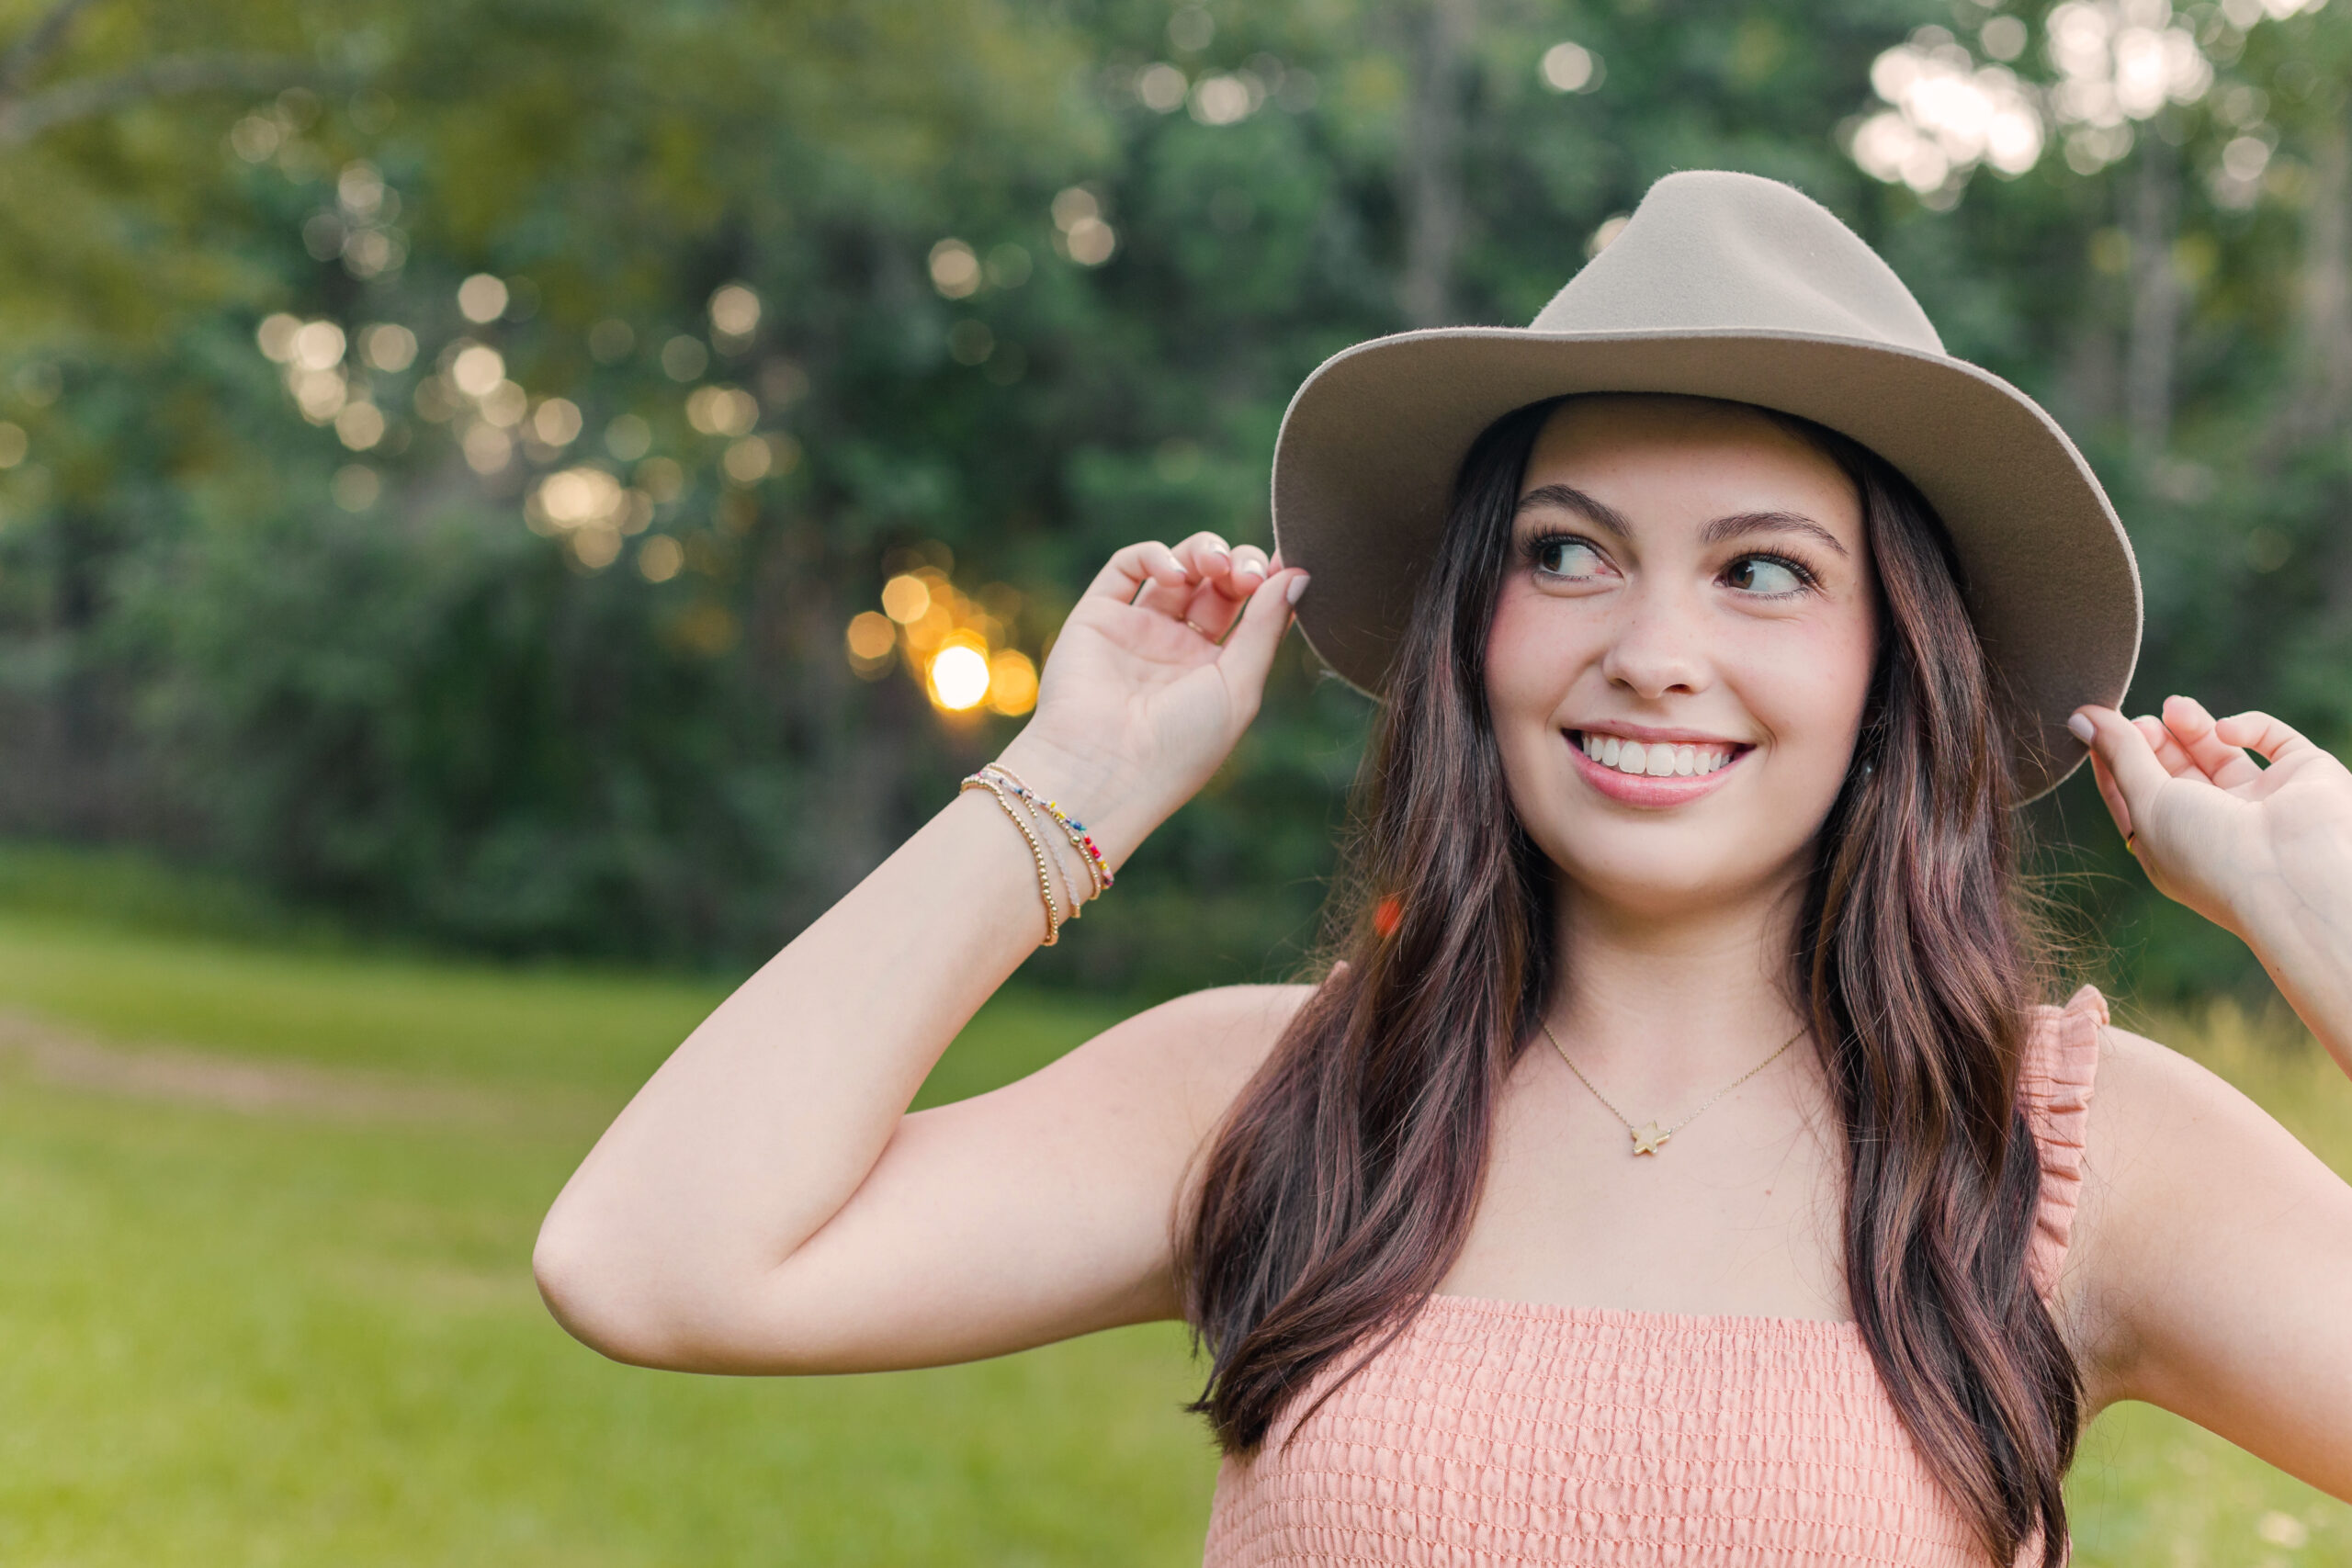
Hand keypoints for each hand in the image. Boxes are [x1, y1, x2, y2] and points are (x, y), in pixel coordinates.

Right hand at [994, 532, 1306, 862]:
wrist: (1104, 771)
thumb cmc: (1180, 746)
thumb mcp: (1239, 688)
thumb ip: (1266, 627)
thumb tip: (1297, 574)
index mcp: (1216, 671)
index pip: (1249, 610)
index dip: (1267, 583)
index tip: (1282, 569)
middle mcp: (1177, 648)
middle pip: (1217, 583)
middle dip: (1238, 565)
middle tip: (1245, 574)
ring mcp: (1137, 631)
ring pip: (1176, 567)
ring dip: (1203, 552)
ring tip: (1215, 565)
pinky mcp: (1098, 617)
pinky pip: (1126, 567)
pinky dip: (1153, 555)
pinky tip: (1175, 572)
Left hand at [2070, 695, 2351, 941]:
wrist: (2299, 875)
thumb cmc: (2211, 854)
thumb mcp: (2148, 803)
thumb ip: (2119, 755)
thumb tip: (2082, 718)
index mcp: (2174, 850)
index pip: (2134, 799)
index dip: (2113, 762)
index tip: (2094, 726)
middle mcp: (2219, 829)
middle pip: (2175, 774)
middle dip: (2153, 742)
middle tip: (2141, 720)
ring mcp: (2263, 803)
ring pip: (2219, 753)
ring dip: (2192, 727)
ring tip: (2174, 708)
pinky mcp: (2304, 777)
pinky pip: (2273, 740)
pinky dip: (2247, 727)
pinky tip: (2226, 731)